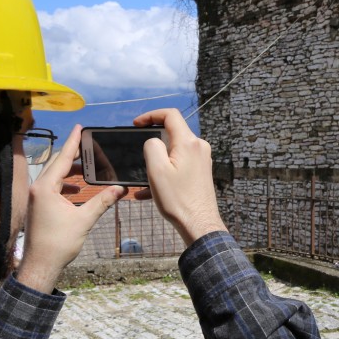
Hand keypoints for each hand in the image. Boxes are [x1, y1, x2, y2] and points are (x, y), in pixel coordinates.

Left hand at [17, 125, 126, 292]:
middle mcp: (37, 189)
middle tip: (88, 144)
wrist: (40, 264)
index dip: (73, 142)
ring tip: (87, 167)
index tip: (80, 128)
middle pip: (57, 163)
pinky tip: (78, 188)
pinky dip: (66, 183)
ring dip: (70, 169)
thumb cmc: (58, 244)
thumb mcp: (84, 220)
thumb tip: (119, 189)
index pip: (62, 158)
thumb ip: (102, 201)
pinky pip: (52, 186)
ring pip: (54, 175)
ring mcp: (36, 197)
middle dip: (74, 154)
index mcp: (46, 188)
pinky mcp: (38, 206)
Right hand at [133, 109, 226, 245]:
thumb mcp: (156, 170)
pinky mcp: (201, 172)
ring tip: (143, 178)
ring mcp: (201, 160)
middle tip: (138, 154)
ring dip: (157, 161)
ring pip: (174, 152)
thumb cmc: (177, 199)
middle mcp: (199, 147)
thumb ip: (152, 146)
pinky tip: (149, 191)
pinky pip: (179, 165)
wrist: (198, 224)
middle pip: (173, 133)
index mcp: (188, 143)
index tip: (136, 124)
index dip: (151, 115)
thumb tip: (153, 140)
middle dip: (153, 142)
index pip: (170, 115)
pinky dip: (165, 173)